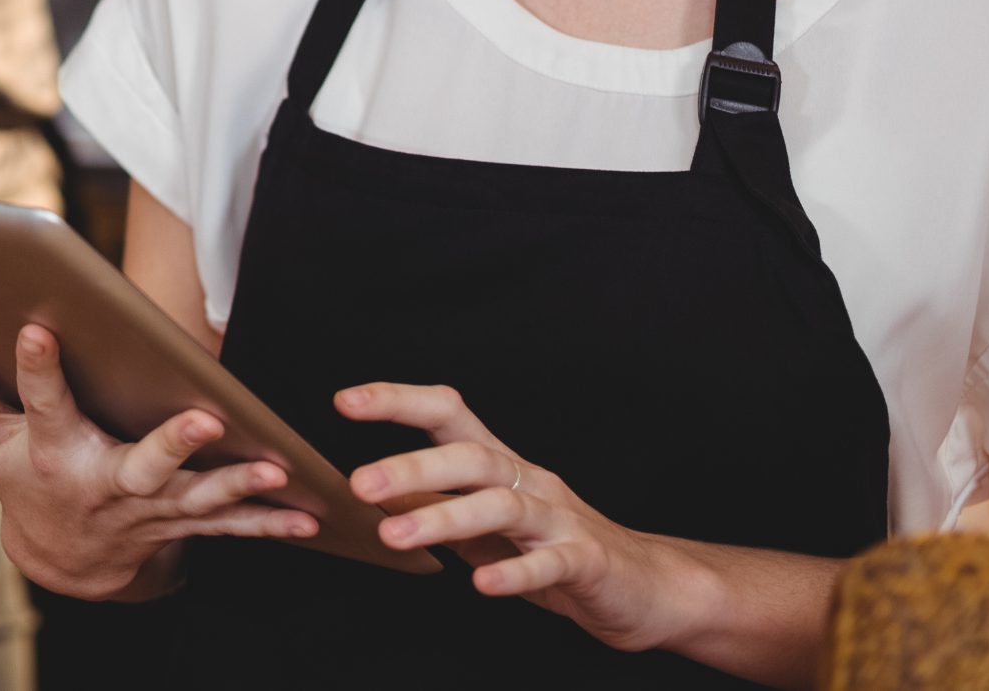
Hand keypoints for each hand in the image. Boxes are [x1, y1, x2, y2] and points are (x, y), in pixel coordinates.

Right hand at [0, 324, 317, 601]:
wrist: (63, 559)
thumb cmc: (24, 479)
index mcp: (54, 453)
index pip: (42, 403)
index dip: (37, 367)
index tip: (37, 328)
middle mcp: (104, 485)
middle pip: (140, 466)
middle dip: (173, 445)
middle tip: (206, 419)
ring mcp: (148, 511)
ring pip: (197, 499)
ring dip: (238, 487)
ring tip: (276, 469)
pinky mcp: (180, 525)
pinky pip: (228, 526)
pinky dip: (268, 523)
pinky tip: (307, 516)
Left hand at [339, 382, 694, 652]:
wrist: (644, 587)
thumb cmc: (553, 550)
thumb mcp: (485, 528)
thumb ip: (436, 508)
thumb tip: (373, 495)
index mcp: (501, 465)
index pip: (447, 414)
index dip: (398, 401)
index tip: (344, 400)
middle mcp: (530, 481)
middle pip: (471, 456)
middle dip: (413, 467)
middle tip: (360, 485)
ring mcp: (562, 519)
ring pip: (503, 506)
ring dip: (445, 518)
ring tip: (394, 536)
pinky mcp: (587, 561)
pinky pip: (549, 562)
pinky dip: (515, 571)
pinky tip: (482, 584)